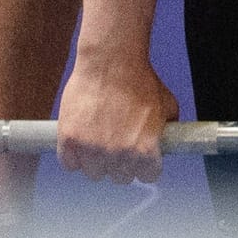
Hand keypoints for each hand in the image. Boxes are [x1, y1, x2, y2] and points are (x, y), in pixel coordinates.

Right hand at [56, 54, 179, 184]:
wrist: (110, 60)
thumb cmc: (139, 80)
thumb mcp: (167, 105)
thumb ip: (168, 130)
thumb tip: (167, 143)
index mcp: (145, 150)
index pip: (147, 176)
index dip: (145, 164)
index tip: (140, 154)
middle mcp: (119, 155)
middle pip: (121, 177)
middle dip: (122, 162)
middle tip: (118, 142)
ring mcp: (92, 150)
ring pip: (95, 173)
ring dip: (97, 160)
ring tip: (99, 138)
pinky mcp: (69, 141)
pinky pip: (70, 164)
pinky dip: (73, 155)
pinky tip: (81, 140)